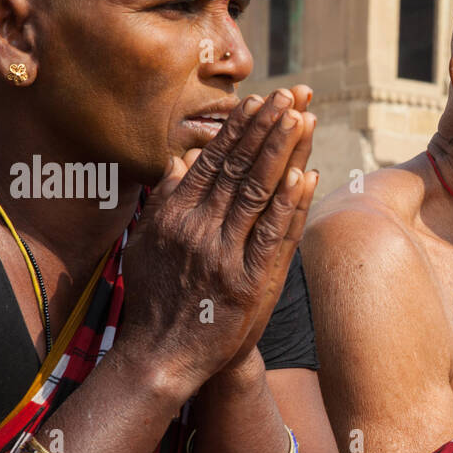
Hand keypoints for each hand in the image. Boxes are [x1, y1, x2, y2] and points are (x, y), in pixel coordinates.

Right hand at [117, 89, 314, 388]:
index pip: (213, 161)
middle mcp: (197, 229)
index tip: (260, 101)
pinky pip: (271, 236)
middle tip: (291, 94)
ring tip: (302, 118)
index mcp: (174, 216)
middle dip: (266, 127)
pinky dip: (288, 204)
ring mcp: (222, 255)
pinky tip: (305, 175)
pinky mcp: (246, 282)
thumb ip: (166, 200)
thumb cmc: (156, 301)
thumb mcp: (148, 244)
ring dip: (282, 153)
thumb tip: (181, 158)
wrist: (162, 358)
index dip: (239, 129)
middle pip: (238, 167)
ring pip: (257, 193)